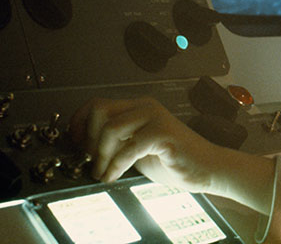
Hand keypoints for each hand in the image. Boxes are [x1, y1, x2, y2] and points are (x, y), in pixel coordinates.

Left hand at [68, 97, 273, 213]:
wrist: (207, 168)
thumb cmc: (174, 160)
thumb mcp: (137, 149)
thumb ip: (116, 143)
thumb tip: (84, 149)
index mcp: (138, 107)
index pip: (97, 103)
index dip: (79, 122)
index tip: (73, 143)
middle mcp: (146, 106)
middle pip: (99, 111)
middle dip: (88, 140)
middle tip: (89, 163)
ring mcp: (156, 117)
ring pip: (111, 127)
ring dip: (100, 155)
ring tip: (102, 172)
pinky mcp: (164, 133)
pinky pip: (129, 146)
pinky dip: (116, 164)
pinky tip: (114, 176)